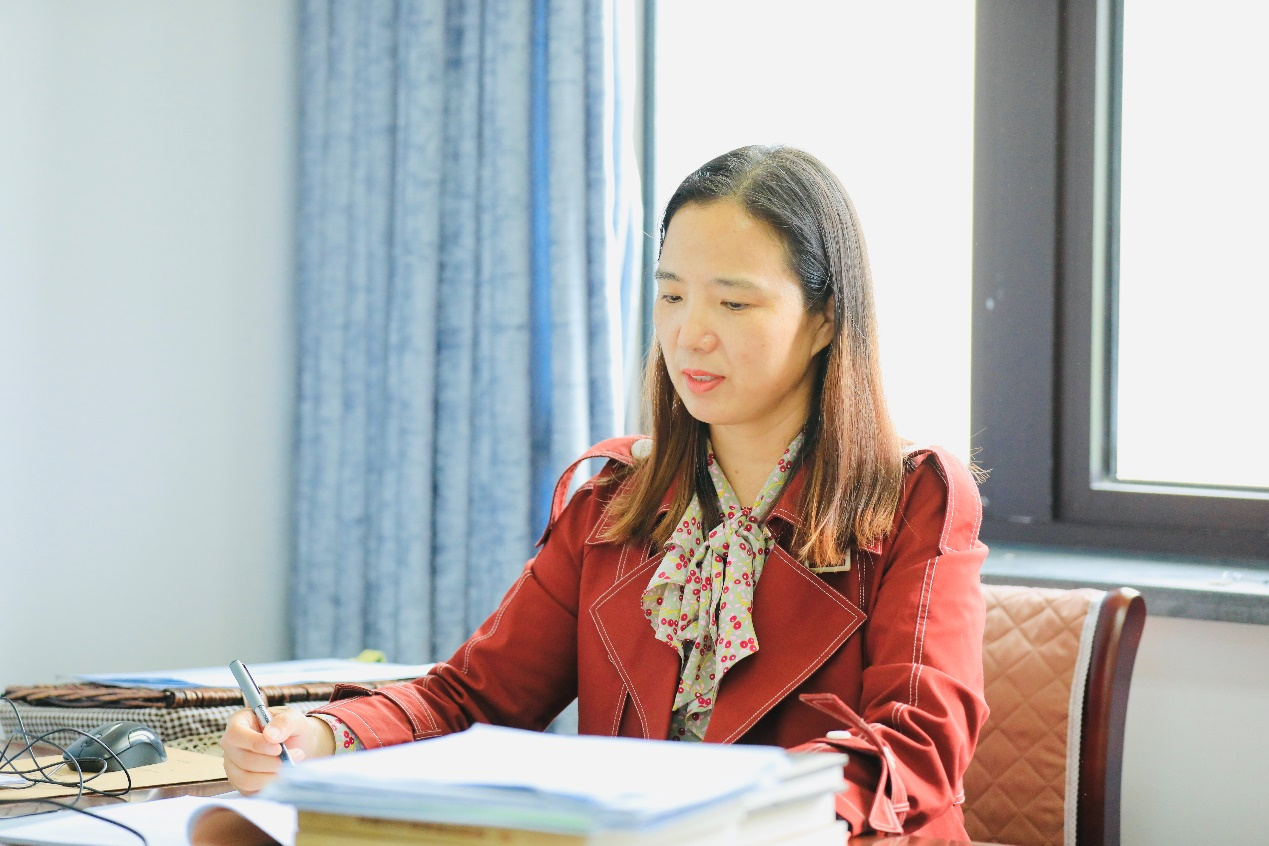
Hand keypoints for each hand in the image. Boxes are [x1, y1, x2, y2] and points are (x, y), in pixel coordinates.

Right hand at [219, 707, 333, 793]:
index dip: (256, 743)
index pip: (236, 734)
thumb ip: (284, 722)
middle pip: (243, 759)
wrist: (298, 745)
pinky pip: (248, 790)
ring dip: (271, 776)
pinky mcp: (239, 782)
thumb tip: (271, 736)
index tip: (279, 748)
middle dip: (272, 762)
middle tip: (296, 756)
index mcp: (239, 721)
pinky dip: (268, 786)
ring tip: (292, 766)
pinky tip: (283, 776)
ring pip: (245, 778)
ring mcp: (232, 765)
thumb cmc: (292, 728)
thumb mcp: (293, 718)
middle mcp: (231, 744)